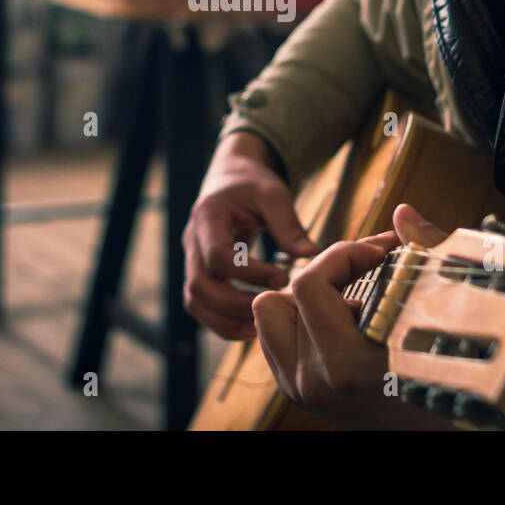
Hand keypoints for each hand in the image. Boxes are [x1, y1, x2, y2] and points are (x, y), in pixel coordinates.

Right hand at [182, 132, 319, 338]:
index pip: (218, 255)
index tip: (281, 278)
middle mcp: (193, 242)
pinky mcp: (202, 273)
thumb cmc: (251, 183)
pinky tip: (251, 324)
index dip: (248, 273)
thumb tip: (312, 256)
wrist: (230, 177)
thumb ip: (289, 225)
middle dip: (233, 306)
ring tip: (260, 327)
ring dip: (225, 320)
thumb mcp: (272, 194)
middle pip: (198, 287)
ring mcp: (193, 260)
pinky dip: (223, 321)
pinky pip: (202, 306)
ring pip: (195, 302)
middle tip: (269, 309)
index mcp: (207, 217)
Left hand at [251, 204, 455, 428]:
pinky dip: (301, 320)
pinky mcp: (294, 391)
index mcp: (345, 364)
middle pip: (281, 295)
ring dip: (303, 300)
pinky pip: (273, 334)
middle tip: (365, 275)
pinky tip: (341, 324)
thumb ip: (420, 253)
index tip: (380, 251)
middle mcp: (313, 381)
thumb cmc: (447, 370)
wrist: (435, 430)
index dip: (344, 254)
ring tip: (348, 304)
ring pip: (269, 314)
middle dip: (324, 275)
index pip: (309, 284)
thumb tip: (402, 211)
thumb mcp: (438, 311)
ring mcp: (300, 389)